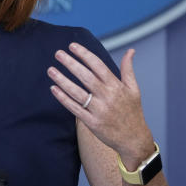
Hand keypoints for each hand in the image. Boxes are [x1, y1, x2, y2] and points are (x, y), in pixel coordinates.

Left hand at [47, 43, 154, 169]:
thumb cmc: (133, 111)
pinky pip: (75, 108)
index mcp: (117, 86)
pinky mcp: (92, 123)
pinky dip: (63, 99)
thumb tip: (130, 51)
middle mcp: (108, 96)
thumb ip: (128, 69)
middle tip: (58, 53)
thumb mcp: (134, 89)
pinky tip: (54, 89)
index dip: (84, 54)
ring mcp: (99, 110)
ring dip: (62, 80)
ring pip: (77, 92)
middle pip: (86, 77)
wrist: (134, 139)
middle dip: (71, 64)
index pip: (98, 65)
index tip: (72, 46)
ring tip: (51, 70)